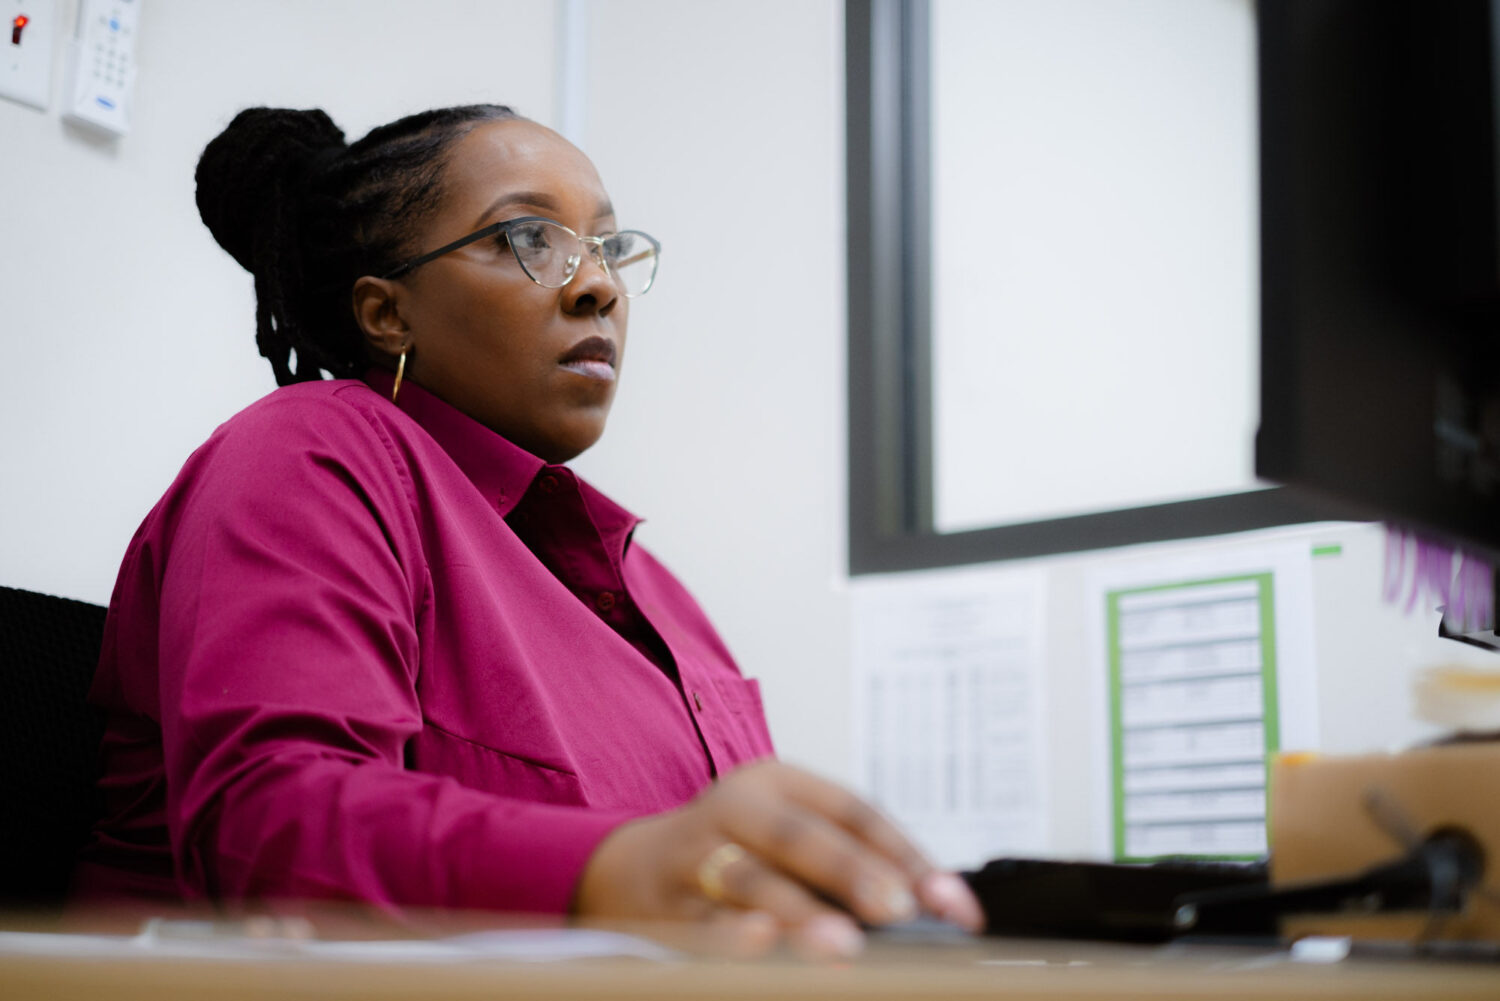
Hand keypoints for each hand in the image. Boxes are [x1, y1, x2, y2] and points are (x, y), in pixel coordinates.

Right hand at [572, 761, 984, 957]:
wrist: (631, 869)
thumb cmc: (734, 854)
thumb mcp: (786, 837)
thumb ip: (850, 864)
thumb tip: (933, 909)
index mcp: (778, 782)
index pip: (853, 811)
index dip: (907, 855)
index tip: (953, 904)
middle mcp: (735, 808)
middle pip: (798, 834)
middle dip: (852, 873)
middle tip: (898, 908)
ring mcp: (695, 855)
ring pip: (748, 880)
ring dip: (798, 914)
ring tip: (842, 945)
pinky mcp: (666, 905)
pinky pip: (701, 924)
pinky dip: (730, 937)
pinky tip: (759, 942)